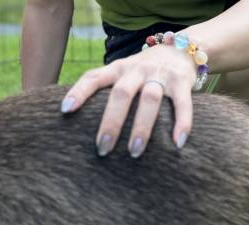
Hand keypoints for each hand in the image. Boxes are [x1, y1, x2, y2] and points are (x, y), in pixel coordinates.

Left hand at [60, 44, 197, 157]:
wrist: (182, 48)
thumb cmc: (143, 70)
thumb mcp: (122, 72)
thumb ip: (104, 88)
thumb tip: (72, 118)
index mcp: (118, 68)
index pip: (94, 77)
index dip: (79, 92)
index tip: (65, 110)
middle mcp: (137, 70)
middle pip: (121, 94)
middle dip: (111, 122)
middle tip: (102, 148)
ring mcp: (160, 75)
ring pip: (150, 100)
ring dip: (142, 127)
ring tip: (134, 152)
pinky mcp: (182, 82)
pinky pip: (182, 104)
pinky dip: (182, 123)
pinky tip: (177, 143)